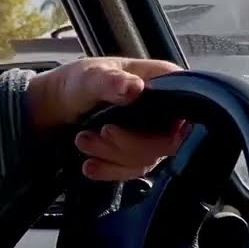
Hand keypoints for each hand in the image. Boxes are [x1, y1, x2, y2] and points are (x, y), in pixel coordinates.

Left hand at [25, 57, 188, 180]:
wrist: (59, 105)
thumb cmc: (80, 82)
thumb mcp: (91, 77)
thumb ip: (111, 81)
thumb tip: (134, 88)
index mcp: (165, 81)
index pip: (189, 107)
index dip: (179, 126)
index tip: (153, 136)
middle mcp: (166, 110)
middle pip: (168, 141)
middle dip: (129, 144)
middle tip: (99, 133)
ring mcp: (153, 134)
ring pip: (148, 158)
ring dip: (113, 156)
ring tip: (83, 140)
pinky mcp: (139, 153)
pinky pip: (133, 170)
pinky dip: (110, 170)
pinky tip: (90, 165)